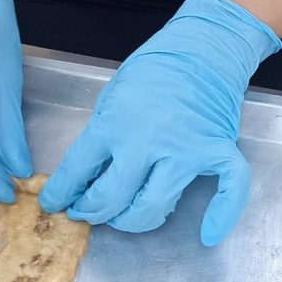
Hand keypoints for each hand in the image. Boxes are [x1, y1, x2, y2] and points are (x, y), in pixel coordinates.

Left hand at [39, 0, 279, 245]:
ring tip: (122, 217)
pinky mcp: (217, 151)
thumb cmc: (155, 66)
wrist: (203, 46)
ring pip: (154, 208)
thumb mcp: (113, 92)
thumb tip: (89, 172)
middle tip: (86, 212)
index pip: (78, 170)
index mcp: (115, 122)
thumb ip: (103, 132)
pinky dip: (221, 216)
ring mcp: (185, 151)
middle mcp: (147, 142)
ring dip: (133, 220)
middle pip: (112, 199)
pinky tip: (207, 234)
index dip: (61, 192)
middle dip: (92, 212)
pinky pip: (227, 191)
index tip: (54, 203)